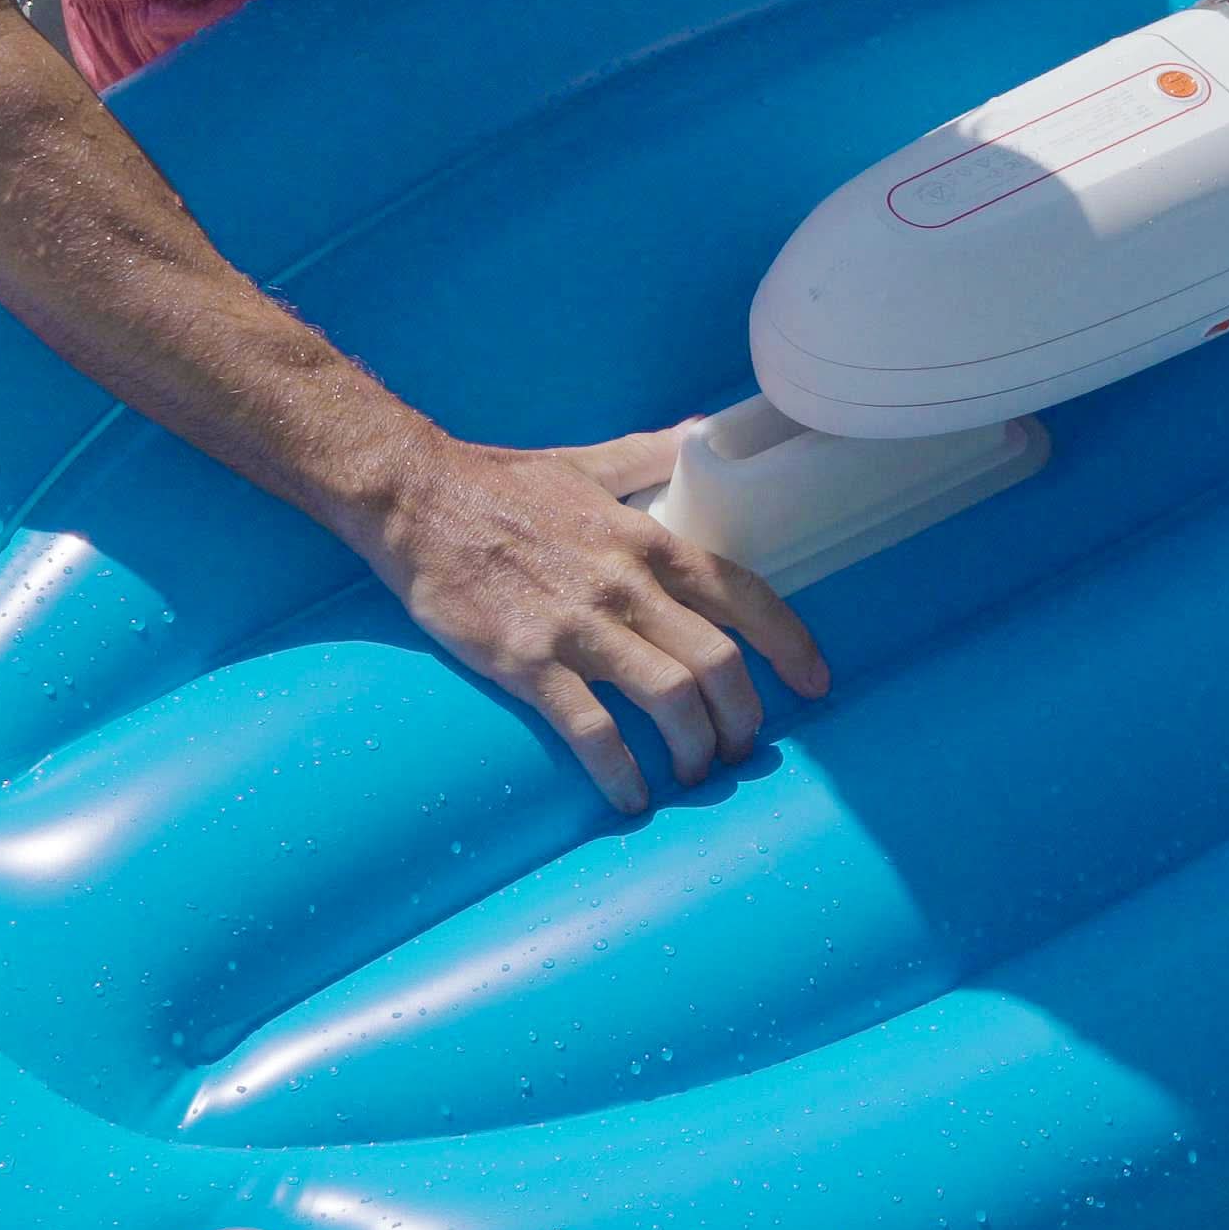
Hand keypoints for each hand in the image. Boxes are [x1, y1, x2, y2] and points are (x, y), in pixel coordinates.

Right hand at [352, 428, 830, 813]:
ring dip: (693, 751)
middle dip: (743, 718)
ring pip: (670, 701)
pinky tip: (631, 798)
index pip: (744, 595)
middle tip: (740, 747)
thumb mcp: (589, 461)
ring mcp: (578, 627)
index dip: (790, 643)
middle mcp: (626, 585)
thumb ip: (651, 455)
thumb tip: (703, 431)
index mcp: (647, 539)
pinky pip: (593, 732)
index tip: (814, 682)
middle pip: (718, 664)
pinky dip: (622, 774)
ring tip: (691, 775)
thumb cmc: (500, 481)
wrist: (413, 496)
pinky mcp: (527, 663)